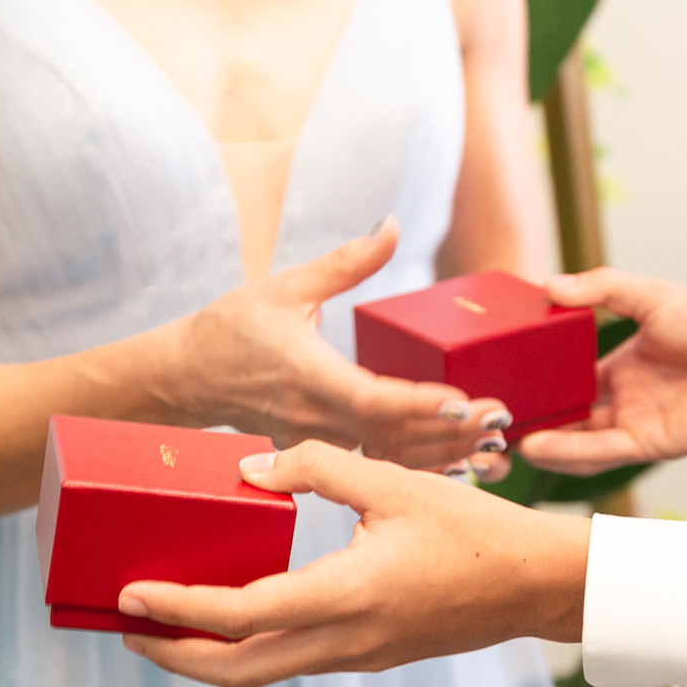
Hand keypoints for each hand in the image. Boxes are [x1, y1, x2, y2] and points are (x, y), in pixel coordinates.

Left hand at [116, 441, 589, 686]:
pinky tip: (231, 615)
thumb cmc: (474, 529)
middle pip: (235, 670)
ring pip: (261, 673)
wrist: (538, 586)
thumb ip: (318, 467)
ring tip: (163, 625)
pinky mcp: (368, 655)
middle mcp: (344, 641)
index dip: (177, 608)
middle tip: (125, 628)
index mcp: (347, 597)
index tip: (130, 594)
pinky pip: (291, 661)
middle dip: (172, 655)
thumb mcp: (395, 482)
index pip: (239, 615)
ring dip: (206, 656)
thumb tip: (249, 469)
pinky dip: (246, 648)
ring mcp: (356, 656)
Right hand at [155, 218, 514, 476]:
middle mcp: (314, 416)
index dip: (417, 404)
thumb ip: (346, 261)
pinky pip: (375, 462)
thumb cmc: (230, 328)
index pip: (371, 398)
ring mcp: (316, 438)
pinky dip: (417, 463)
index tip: (461, 401)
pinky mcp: (318, 448)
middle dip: (449, 432)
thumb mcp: (286, 284)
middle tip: (501, 422)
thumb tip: (391, 223)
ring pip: (388, 456)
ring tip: (493, 445)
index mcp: (308, 374)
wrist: (185, 377)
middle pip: (392, 435)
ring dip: (442, 453)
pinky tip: (457, 461)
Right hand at [516, 270, 686, 474]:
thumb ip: (600, 289)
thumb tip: (548, 284)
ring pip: (576, 437)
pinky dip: (567, 452)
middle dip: (531, 411)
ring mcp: (636, 422)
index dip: (538, 375)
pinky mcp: (650, 445)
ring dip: (541, 436)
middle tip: (487, 408)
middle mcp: (625, 397)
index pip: (569, 374)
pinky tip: (536, 446)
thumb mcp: (651, 295)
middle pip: (567, 409)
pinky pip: (599, 453)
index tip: (500, 370)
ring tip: (501, 434)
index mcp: (624, 363)